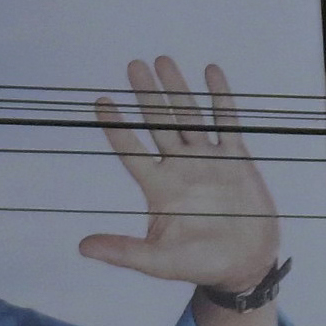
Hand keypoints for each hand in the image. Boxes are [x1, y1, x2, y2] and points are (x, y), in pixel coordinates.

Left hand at [73, 56, 277, 298]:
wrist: (244, 264)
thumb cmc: (198, 264)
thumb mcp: (156, 261)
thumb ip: (122, 251)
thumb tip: (81, 247)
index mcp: (158, 188)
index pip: (131, 151)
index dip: (117, 127)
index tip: (101, 102)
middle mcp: (180, 168)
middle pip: (159, 123)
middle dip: (146, 95)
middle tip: (133, 65)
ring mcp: (208, 160)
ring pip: (189, 116)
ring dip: (176, 89)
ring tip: (162, 61)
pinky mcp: (237, 158)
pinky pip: (226, 121)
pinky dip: (219, 97)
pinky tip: (210, 71)